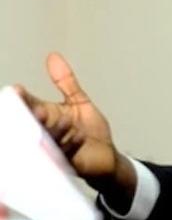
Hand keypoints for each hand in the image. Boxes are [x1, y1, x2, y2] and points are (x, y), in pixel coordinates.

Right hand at [15, 53, 135, 204]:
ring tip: (62, 120)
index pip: (28, 105)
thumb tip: (53, 57)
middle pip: (32, 124)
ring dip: (55, 130)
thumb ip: (66, 81)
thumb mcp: (79, 102)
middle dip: (31, 116)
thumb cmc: (89, 132)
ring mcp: (55, 149)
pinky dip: (70, 144)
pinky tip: (77, 136)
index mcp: (46, 116)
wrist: (107, 156)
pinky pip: (64, 154)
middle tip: (32, 109)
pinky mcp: (67, 163)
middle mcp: (46, 133)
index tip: (16, 91)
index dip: (21, 99)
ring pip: (47, 139)